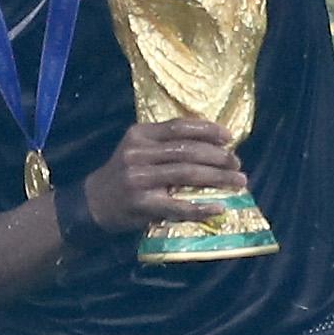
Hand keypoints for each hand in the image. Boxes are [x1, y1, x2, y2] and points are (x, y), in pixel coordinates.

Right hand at [81, 119, 244, 235]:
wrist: (94, 202)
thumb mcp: (138, 149)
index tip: (230, 137)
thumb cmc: (124, 174)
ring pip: (187, 174)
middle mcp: (138, 154)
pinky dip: (201, 207)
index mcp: (140, 134)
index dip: (207, 130)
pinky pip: (178, 206)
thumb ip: (166, 144)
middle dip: (218, 157)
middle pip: (187, 151)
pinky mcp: (142, 204)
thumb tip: (212, 144)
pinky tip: (219, 207)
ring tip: (238, 182)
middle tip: (238, 164)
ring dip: (217, 178)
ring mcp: (139, 179)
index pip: (179, 127)